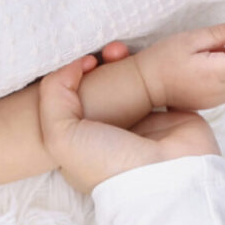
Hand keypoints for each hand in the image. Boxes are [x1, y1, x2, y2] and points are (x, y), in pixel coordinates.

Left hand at [40, 58, 218, 195]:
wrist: (164, 176)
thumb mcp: (59, 135)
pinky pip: (162, 84)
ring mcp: (140, 124)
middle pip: (101, 86)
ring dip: (125, 61)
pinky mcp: (170, 116)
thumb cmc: (106, 162)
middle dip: (102, 63)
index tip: (86, 62)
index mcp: (80, 141)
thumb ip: (53, 96)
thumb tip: (73, 66)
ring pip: (129, 81)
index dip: (73, 75)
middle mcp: (109, 132)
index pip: (71, 100)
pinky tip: (148, 56)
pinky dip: (157, 68)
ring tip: (122, 49)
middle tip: (109, 50)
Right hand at [126, 22, 224, 111]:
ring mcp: (217, 100)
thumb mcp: (189, 39)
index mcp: (218, 71)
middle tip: (220, 47)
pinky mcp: (210, 104)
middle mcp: (222, 89)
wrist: (143, 85)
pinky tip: (209, 72)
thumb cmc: (162, 60)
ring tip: (214, 60)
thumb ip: (218, 33)